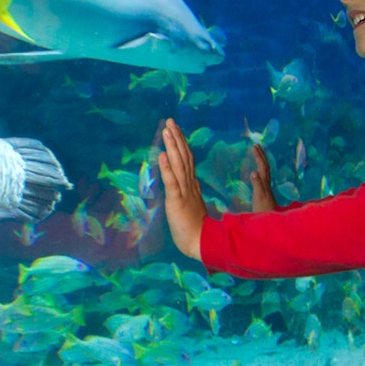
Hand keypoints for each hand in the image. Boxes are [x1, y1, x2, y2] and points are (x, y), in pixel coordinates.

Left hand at [158, 118, 207, 260]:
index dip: (181, 143)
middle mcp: (190, 184)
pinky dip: (167, 168)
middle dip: (176, 137)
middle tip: (170, 121)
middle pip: (184, 156)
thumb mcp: (192, 206)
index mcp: (192, 185)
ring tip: (167, 130)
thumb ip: (192, 193)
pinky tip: (163, 155)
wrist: (201, 244)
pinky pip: (172, 182)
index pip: (187, 159)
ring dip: (173, 146)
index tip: (176, 129)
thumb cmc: (197, 229)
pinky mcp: (177, 201)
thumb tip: (192, 184)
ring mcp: (184, 191)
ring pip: (178, 164)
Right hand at [249, 144, 277, 212]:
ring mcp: (266, 187)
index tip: (253, 147)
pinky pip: (263, 176)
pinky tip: (257, 171)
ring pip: (265, 170)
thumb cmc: (263, 209)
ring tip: (258, 154)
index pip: (262, 166)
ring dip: (261, 160)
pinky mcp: (264, 191)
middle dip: (261, 155)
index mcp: (264, 182)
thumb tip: (254, 171)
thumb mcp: (258, 196)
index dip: (258, 156)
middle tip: (256, 145)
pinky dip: (260, 169)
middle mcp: (266, 183)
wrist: (270, 218)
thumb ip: (257, 184)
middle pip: (265, 165)